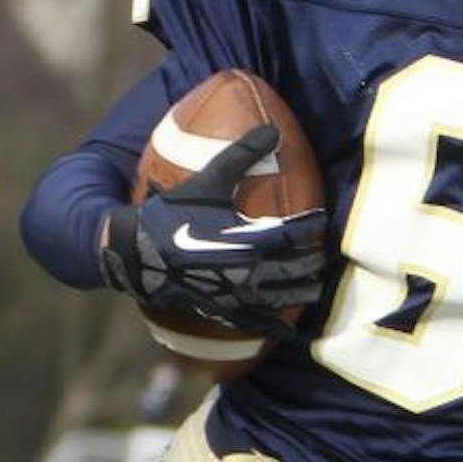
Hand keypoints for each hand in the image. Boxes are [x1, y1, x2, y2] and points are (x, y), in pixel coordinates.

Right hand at [99, 123, 326, 338]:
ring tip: (317, 286)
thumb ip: (242, 153)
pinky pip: (259, 325)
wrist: (137, 253)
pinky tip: (291, 334)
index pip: (298, 233)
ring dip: (306, 292)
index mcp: (253, 238)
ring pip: (287, 298)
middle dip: (315, 260)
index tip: (324, 219)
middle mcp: (252, 270)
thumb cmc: (173, 214)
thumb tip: (273, 127)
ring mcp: (240, 295)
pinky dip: (278, 330)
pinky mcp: (225, 312)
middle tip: (325, 254)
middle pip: (299, 268)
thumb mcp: (207, 181)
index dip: (315, 226)